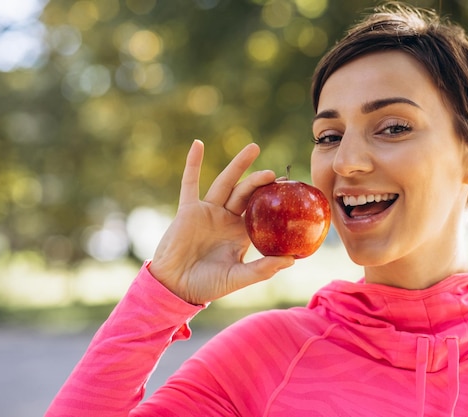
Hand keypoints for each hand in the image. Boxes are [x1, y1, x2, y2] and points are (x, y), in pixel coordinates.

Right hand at [148, 140, 294, 304]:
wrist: (175, 287)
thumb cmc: (207, 286)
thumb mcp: (238, 277)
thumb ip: (263, 268)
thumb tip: (292, 259)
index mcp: (241, 233)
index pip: (261, 211)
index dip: (274, 200)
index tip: (290, 190)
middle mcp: (227, 219)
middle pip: (246, 193)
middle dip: (259, 181)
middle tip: (275, 174)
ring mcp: (208, 212)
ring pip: (225, 183)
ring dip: (238, 165)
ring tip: (254, 147)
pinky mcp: (188, 210)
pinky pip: (190, 183)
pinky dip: (193, 164)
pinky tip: (198, 145)